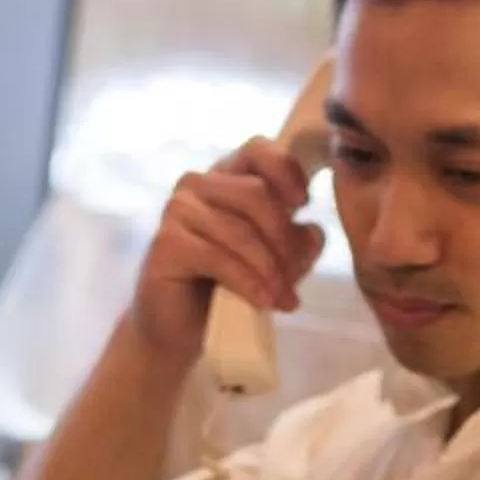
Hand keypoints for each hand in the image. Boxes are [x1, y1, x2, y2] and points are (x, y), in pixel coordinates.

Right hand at [125, 137, 325, 365]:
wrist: (180, 329)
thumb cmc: (227, 287)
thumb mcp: (274, 261)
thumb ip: (297, 242)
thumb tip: (313, 232)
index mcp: (226, 176)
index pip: (257, 149)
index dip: (286, 169)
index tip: (305, 204)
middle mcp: (198, 184)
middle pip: (255, 193)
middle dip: (284, 239)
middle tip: (296, 278)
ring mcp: (178, 210)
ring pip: (241, 230)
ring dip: (270, 269)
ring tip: (284, 300)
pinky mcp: (167, 243)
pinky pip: (220, 257)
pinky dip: (248, 283)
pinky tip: (263, 302)